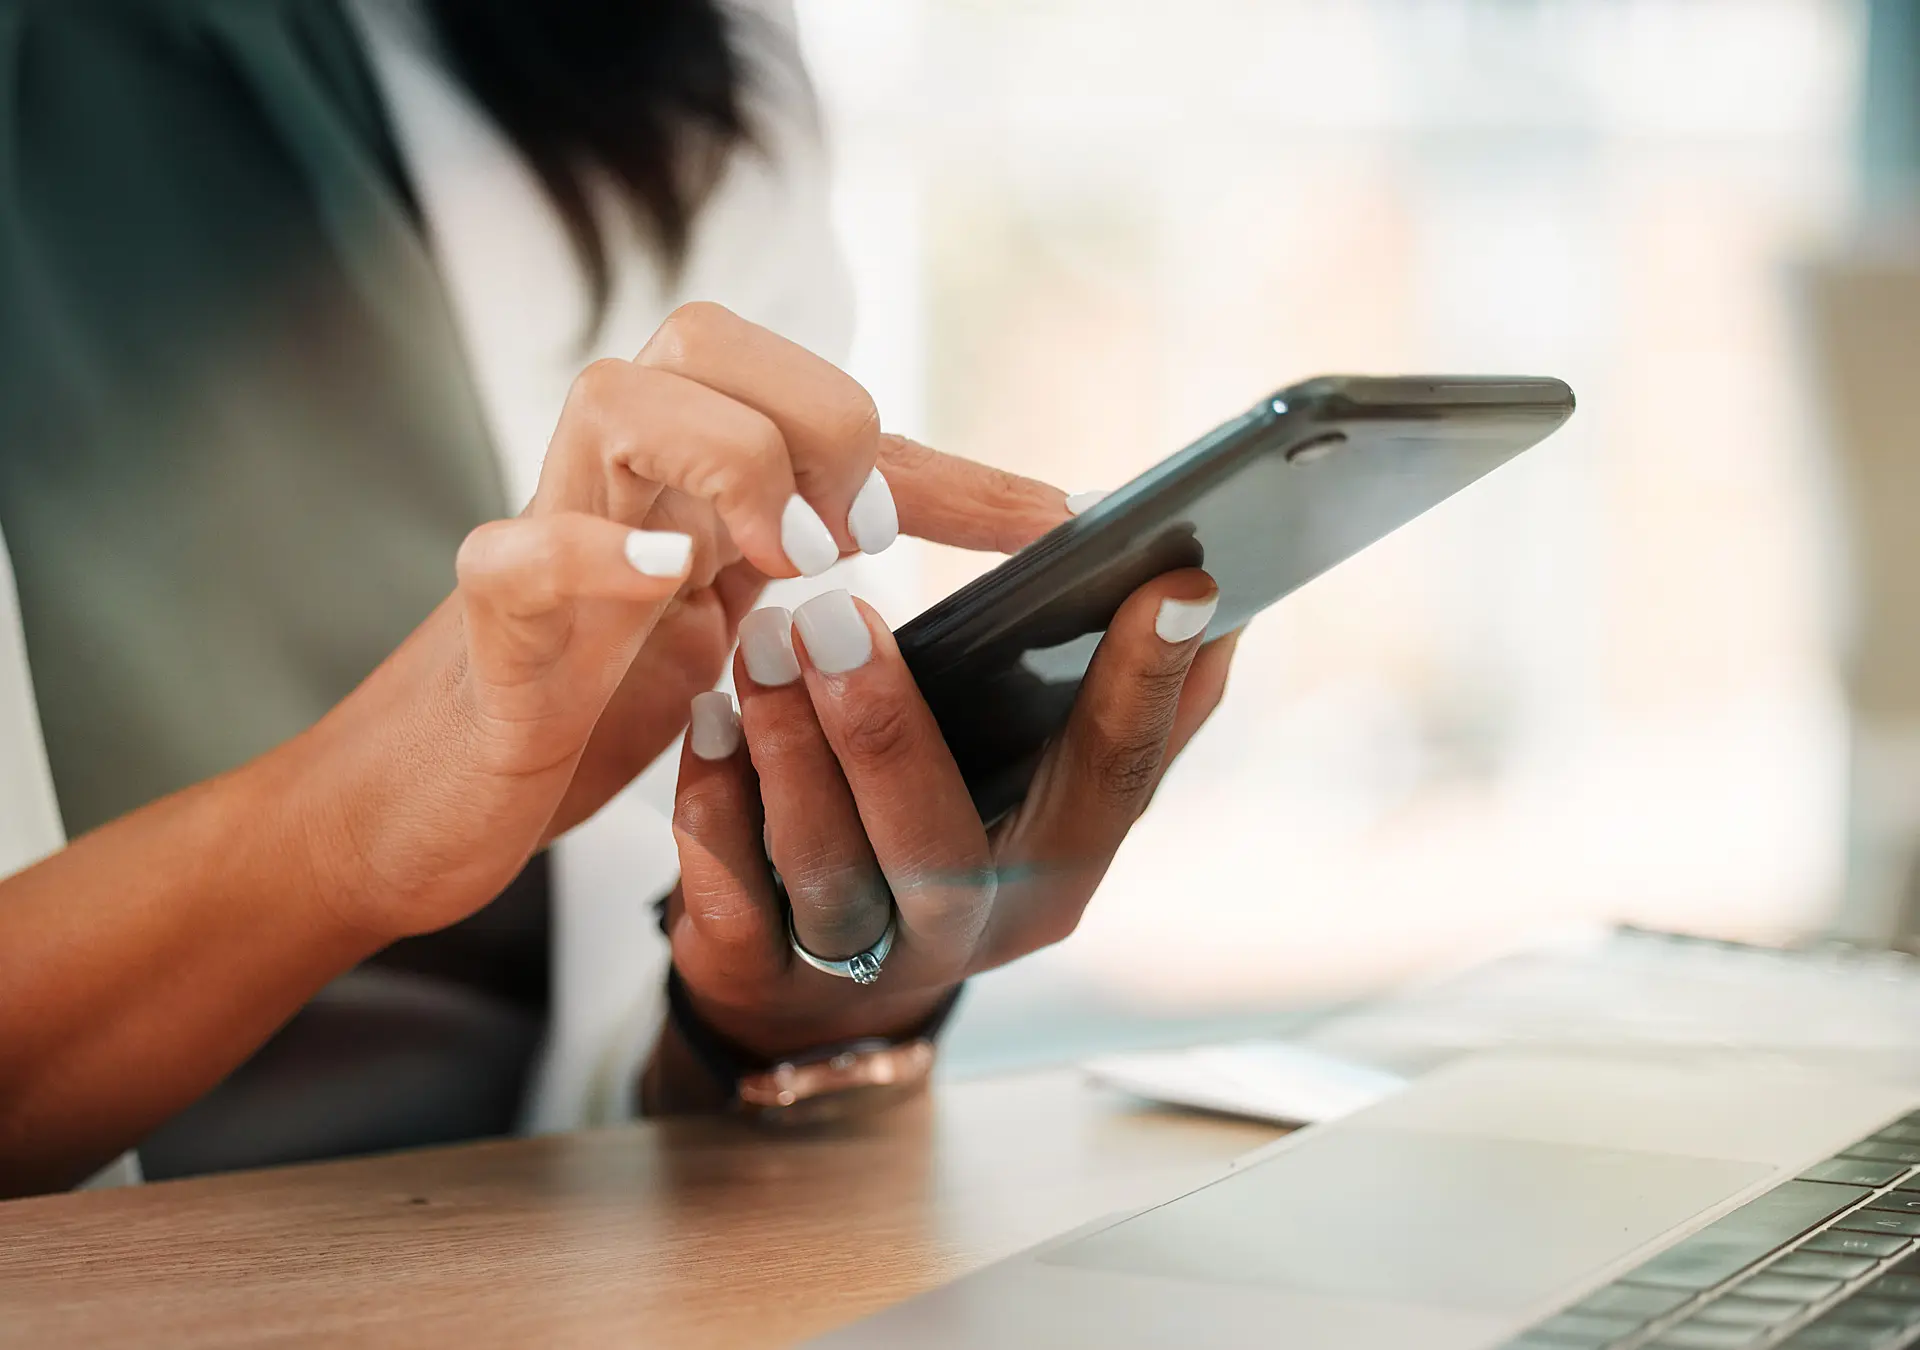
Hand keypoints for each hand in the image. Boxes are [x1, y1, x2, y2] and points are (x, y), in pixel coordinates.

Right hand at [305, 303, 1067, 939]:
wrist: (445, 795)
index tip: (1055, 526)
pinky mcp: (486, 622)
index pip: (826, 413)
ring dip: (731, 461)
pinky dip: (596, 552)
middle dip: (818, 420)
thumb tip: (1004, 554)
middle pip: (707, 339)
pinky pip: (518, 551)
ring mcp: (547, 533)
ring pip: (616, 399)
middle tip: (862, 544)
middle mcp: (621, 477)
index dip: (952, 468)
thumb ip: (836, 579)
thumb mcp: (745, 633)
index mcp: (693, 476)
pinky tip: (673, 580)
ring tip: (791, 561)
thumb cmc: (600, 696)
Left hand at [650, 570, 1236, 1105]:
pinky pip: (731, 891)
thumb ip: (1129, 708)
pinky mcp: (761, 973)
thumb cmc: (950, 839)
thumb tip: (1213, 601)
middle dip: (885, 728)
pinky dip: (713, 801)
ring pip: (826, 866)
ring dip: (787, 748)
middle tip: (838, 612)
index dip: (1148, 683)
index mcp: (1060, 865)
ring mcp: (865, 963)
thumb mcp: (1048, 788)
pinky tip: (707, 721)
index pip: (1115, 774)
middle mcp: (974, 927)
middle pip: (935, 841)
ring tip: (761, 641)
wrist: (822, 988)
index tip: (1171, 580)